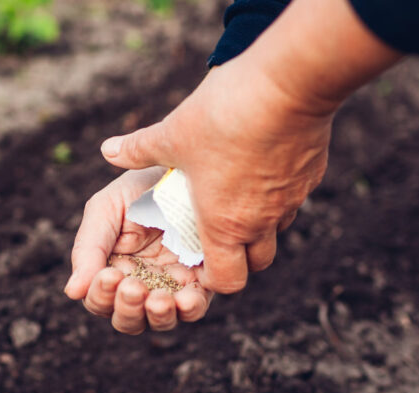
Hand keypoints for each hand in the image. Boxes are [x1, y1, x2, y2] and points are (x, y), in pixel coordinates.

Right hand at [64, 168, 213, 333]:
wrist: (184, 166)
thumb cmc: (139, 187)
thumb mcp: (105, 210)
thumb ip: (87, 250)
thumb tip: (72, 293)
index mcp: (112, 267)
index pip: (100, 300)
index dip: (101, 296)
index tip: (110, 275)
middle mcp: (141, 282)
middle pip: (128, 319)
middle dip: (127, 309)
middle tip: (132, 287)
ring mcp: (172, 284)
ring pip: (160, 321)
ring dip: (156, 316)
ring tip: (159, 300)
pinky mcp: (203, 280)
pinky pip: (195, 307)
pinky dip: (189, 308)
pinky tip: (186, 298)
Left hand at [99, 60, 330, 293]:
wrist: (287, 86)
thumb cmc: (223, 116)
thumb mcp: (172, 134)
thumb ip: (139, 149)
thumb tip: (108, 151)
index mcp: (224, 224)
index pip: (227, 281)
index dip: (212, 278)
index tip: (198, 259)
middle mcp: (262, 222)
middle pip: (257, 264)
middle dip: (239, 256)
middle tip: (217, 229)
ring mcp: (291, 200)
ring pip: (277, 229)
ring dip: (259, 223)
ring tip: (237, 193)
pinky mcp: (310, 176)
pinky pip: (294, 196)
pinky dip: (277, 192)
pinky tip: (262, 162)